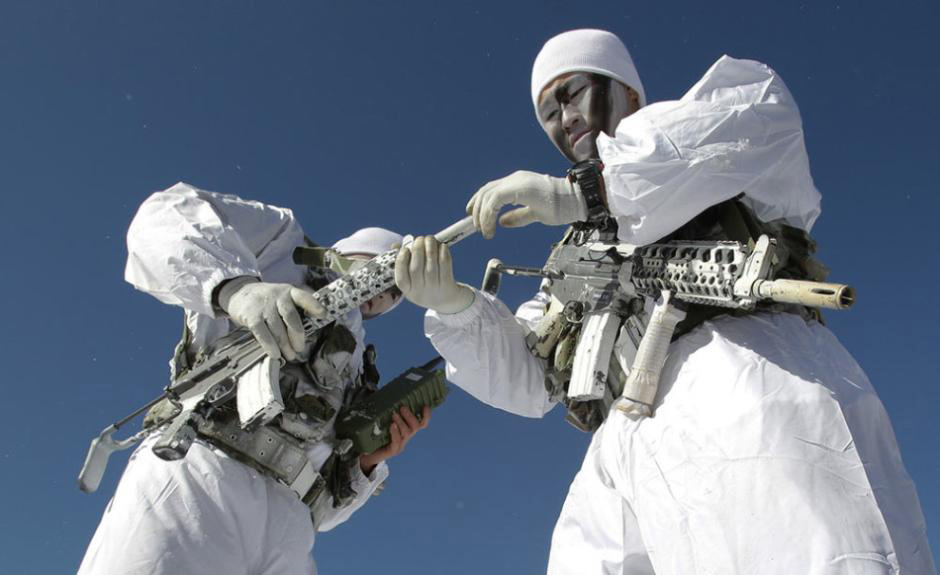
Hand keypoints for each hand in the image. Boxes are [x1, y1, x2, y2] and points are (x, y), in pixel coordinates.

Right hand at [218, 278, 325, 361]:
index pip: (303, 297)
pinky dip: (269, 345)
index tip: (323, 315)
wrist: (239, 294)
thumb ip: (295, 308)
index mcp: (289, 292)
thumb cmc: (267, 301)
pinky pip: (262, 332)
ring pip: (277, 328)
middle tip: (300, 348)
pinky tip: (275, 354)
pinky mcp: (251, 315)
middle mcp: (278, 296)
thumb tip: (311, 327)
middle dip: (297, 335)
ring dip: (284, 344)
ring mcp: (264, 305)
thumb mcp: (282, 297)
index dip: (314, 305)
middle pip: (291, 317)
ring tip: (290, 355)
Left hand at [359, 405, 430, 473]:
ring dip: (401, 422)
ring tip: (394, 415)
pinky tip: (391, 426)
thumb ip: (388, 412)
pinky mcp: (393, 451)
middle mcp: (406, 437)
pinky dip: (395, 433)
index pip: (422, 423)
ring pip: (407, 433)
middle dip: (411, 416)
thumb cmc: (376, 435)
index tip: (424, 405)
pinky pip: (397, 442)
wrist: (369, 453)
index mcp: (407, 429)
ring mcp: (400, 445)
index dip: (426, 415)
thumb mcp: (384, 422)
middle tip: (402, 408)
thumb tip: (387, 396)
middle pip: (417, 427)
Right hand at [395, 236, 474, 313]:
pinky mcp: (449, 286)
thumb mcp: (414, 278)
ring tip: (430, 238)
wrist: (448, 301)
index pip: (401, 277)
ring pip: (431, 266)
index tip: (405, 248)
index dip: (401, 261)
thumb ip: (405, 261)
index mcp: (408, 290)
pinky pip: (445, 266)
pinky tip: (442, 246)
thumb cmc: (427, 283)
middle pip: (416, 269)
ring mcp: (435, 290)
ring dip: (430, 248)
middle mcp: (420, 292)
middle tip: (420, 238)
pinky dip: (443, 253)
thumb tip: (396, 245)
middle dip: (417, 249)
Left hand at [467, 170, 586, 238]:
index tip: (473, 215)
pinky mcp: (519, 188)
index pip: (491, 189)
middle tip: (477, 228)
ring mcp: (517, 181)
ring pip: (487, 195)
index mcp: (518, 182)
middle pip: (486, 191)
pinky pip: (495, 200)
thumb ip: (518, 216)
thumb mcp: (534, 212)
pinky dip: (488, 214)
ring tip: (484, 231)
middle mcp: (515, 178)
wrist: (576, 200)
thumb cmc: (561, 205)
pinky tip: (491, 227)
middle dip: (477, 211)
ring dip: (482, 215)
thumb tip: (502, 222)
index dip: (479, 202)